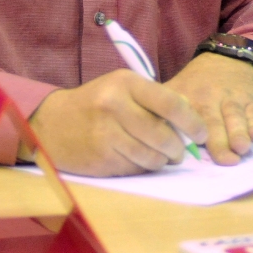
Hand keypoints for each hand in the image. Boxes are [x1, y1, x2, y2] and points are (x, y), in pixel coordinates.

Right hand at [26, 70, 204, 176]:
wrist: (51, 124)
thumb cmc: (96, 104)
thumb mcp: (124, 88)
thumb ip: (156, 99)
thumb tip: (191, 118)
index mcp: (126, 83)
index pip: (170, 103)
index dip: (192, 121)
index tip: (201, 133)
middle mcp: (114, 106)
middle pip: (163, 135)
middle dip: (178, 148)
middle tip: (180, 152)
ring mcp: (105, 134)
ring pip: (151, 157)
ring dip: (162, 161)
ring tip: (161, 156)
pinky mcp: (100, 158)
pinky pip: (135, 168)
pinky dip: (143, 168)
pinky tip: (138, 160)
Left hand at [165, 51, 252, 164]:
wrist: (227, 60)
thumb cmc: (196, 86)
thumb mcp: (175, 91)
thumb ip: (161, 114)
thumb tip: (144, 141)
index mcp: (186, 99)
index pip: (183, 117)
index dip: (184, 133)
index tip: (185, 151)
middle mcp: (209, 98)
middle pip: (212, 121)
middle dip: (219, 141)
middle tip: (225, 161)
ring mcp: (233, 98)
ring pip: (235, 117)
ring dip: (239, 133)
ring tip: (241, 149)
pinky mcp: (252, 99)